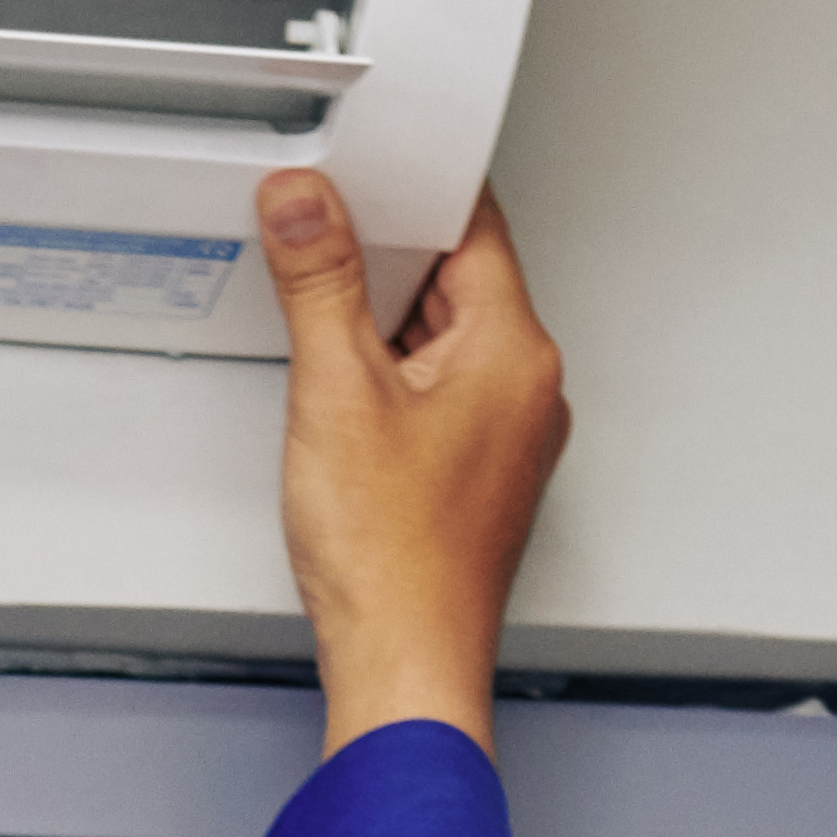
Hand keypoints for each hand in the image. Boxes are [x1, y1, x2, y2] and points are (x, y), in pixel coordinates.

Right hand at [263, 169, 568, 755]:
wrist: (406, 665)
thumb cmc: (394, 561)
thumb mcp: (335, 393)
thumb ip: (318, 283)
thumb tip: (307, 204)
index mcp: (513, 350)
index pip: (472, 224)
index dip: (412, 187)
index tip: (362, 171)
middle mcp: (529, 387)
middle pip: (458, 278)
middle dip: (386, 259)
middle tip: (321, 252)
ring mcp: (511, 433)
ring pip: (447, 337)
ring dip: (386, 326)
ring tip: (329, 347)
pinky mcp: (481, 472)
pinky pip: (443, 391)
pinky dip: (396, 380)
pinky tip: (350, 407)